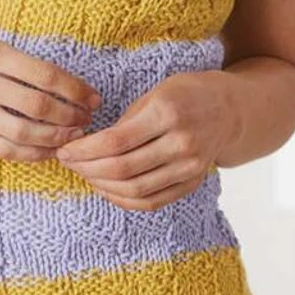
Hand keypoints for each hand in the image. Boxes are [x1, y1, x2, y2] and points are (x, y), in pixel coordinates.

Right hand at [0, 40, 100, 161]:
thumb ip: (23, 66)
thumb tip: (72, 87)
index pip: (46, 75)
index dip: (76, 90)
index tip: (94, 99)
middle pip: (38, 107)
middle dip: (71, 118)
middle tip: (87, 121)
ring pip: (23, 133)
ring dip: (56, 139)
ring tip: (73, 137)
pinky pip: (5, 150)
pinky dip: (32, 154)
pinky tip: (49, 150)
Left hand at [53, 72, 230, 210]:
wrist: (229, 109)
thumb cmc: (185, 94)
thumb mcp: (155, 93)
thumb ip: (126, 121)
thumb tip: (90, 145)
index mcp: (167, 113)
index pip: (115, 141)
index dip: (84, 150)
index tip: (65, 149)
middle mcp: (181, 143)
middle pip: (123, 168)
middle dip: (87, 169)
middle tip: (68, 163)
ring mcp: (190, 167)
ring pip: (136, 189)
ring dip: (102, 186)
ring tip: (84, 174)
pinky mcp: (192, 183)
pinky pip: (152, 201)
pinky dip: (124, 200)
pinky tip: (107, 189)